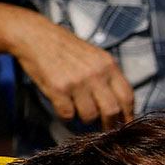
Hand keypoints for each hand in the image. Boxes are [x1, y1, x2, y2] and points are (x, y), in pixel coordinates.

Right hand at [8, 12, 136, 126]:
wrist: (36, 37)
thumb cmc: (66, 48)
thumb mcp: (96, 56)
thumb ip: (108, 76)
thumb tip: (120, 104)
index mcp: (108, 65)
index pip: (127, 96)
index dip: (128, 114)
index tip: (126, 123)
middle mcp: (96, 74)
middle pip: (112, 110)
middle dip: (110, 124)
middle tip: (106, 127)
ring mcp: (77, 83)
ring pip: (90, 116)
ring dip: (85, 118)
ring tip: (79, 109)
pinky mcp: (58, 89)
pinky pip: (68, 114)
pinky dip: (67, 116)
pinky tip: (64, 106)